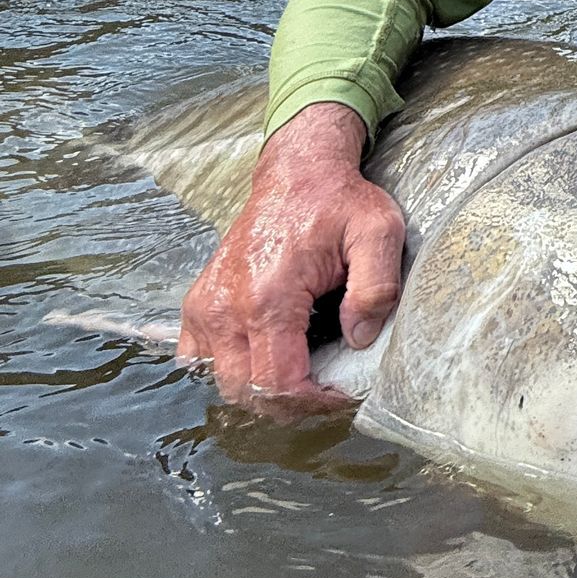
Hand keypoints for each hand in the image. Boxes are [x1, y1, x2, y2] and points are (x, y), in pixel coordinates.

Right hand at [177, 101, 405, 410]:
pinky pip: (200, 360)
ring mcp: (204, 306)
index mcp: (267, 297)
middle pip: (247, 392)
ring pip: (222, 381)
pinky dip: (231, 370)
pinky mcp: (198, 302)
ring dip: (261, 390)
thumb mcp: (378, 231)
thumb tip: (359, 339)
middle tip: (328, 389)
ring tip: (303, 374)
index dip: (314, 402)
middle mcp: (224, 307)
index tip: (344, 393)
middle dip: (291, 404)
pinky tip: (268, 356)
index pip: (279, 383)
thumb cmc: (338, 202)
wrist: (297, 173)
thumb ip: (376, 287)